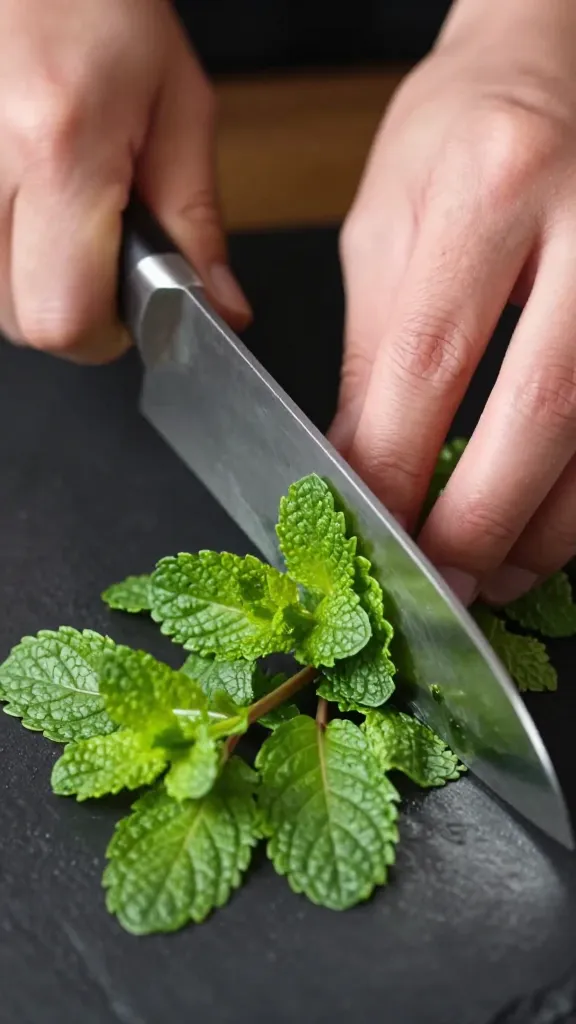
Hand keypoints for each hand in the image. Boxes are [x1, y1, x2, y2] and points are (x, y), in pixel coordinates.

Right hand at [0, 0, 249, 363]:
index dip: (105, 331)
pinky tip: (32, 206)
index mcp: (59, 152)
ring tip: (64, 212)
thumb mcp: (178, 109)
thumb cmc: (100, 9)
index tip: (130, 305)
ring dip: (37, 282)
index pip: (64, 318)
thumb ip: (197, 221)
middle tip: (100, 251)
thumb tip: (219, 309)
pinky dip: (10, 253)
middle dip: (73, 310)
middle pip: (24, 323)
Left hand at [334, 0, 575, 606]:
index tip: (368, 530)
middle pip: (541, 412)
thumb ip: (373, 354)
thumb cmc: (464, 136)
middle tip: (442, 582)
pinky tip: (546, 524)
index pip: (430, 359)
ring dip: (547, 530)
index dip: (394, 466)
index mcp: (493, 186)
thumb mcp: (390, 227)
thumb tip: (357, 467)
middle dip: (481, 523)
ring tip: (493, 572)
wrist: (560, 68)